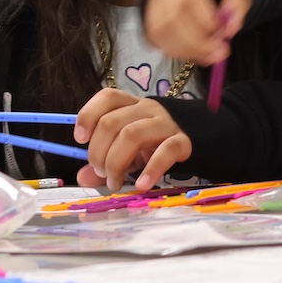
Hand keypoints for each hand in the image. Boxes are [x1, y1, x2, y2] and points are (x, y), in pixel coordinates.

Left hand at [74, 89, 190, 191]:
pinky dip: (150, 170)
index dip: (88, 115)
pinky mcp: (184, 142)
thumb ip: (104, 160)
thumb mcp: (127, 150)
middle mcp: (147, 108)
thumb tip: (83, 178)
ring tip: (115, 182)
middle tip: (101, 172)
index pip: (107, 97)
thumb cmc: (155, 143)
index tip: (80, 140)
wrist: (202, 140)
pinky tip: (141, 185)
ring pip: (133, 134)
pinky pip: (165, 152)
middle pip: (112, 122)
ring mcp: (166, 123)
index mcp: (131, 104)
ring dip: (116, 162)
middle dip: (98, 151)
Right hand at [143, 0, 249, 63]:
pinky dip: (172, 50)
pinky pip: (153, 36)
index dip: (206, 21)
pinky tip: (192, 52)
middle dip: (198, 43)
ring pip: (159, 29)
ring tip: (209, 55)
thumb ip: (237, 3)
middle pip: (172, 17)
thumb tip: (229, 30)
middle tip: (221, 52)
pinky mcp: (148, 11)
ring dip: (185, 50)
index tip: (223, 32)